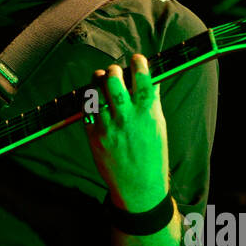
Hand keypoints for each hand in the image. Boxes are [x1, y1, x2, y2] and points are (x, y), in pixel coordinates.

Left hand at [84, 54, 168, 211]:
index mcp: (147, 115)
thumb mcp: (159, 127)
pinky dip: (89, 100)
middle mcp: (126, 119)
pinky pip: (86, 109)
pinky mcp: (93, 136)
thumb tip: (150, 80)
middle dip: (113, 70)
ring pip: (95, 92)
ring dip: (97, 81)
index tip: (138, 59)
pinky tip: (94, 99)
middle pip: (113, 81)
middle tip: (115, 71)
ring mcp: (108, 127)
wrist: (138, 187)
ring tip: (101, 79)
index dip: (139, 65)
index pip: (143, 80)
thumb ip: (152, 103)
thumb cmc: (152, 156)